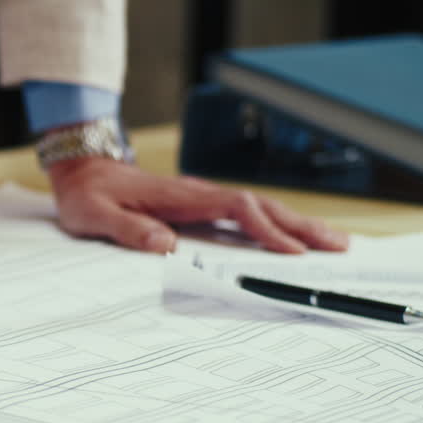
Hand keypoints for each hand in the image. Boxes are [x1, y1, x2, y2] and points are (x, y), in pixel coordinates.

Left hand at [48, 157, 349, 253]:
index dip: (265, 229)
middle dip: (300, 226)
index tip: (291, 251)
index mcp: (180, 196)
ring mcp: (201, 199)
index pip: (235, 208)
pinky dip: (274, 225)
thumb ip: (127, 229)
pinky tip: (292, 240)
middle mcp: (198, 194)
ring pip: (258, 209)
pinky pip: (245, 215)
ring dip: (295, 225)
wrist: (82, 171)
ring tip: (334, 242)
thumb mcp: (95, 215)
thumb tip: (164, 246)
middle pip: (260, 206)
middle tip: (340, 246)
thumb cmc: (89, 195)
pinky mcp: (199, 207)